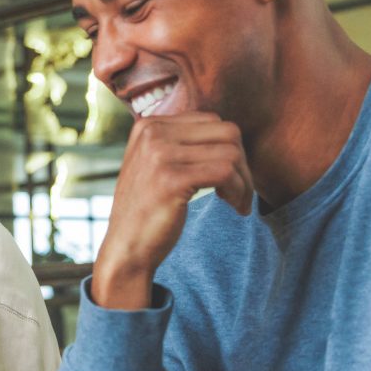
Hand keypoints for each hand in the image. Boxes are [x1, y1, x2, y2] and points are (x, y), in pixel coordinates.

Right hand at [94, 112, 252, 308]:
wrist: (126, 249)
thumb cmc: (148, 212)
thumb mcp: (156, 166)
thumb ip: (180, 144)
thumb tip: (229, 134)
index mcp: (149, 125)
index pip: (212, 121)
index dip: (230, 148)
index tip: (230, 177)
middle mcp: (153, 132)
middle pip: (226, 132)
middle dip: (243, 163)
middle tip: (241, 191)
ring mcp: (160, 154)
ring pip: (231, 153)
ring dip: (244, 181)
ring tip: (238, 202)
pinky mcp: (172, 178)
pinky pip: (226, 172)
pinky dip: (239, 191)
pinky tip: (235, 207)